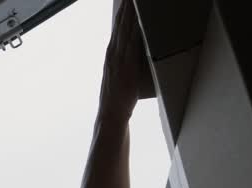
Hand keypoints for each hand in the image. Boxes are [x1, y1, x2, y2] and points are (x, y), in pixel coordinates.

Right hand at [98, 0, 146, 122]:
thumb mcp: (119, 74)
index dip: (122, 9)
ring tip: (134, 0)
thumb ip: (125, 61)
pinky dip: (136, 28)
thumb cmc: (118, 96)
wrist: (111, 113)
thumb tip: (136, 52)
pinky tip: (140, 18)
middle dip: (126, 5)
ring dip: (132, 12)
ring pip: (127, 29)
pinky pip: (133, 42)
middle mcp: (113, 52)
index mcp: (111, 52)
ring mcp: (119, 58)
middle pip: (121, 22)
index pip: (117, 25)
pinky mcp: (127, 65)